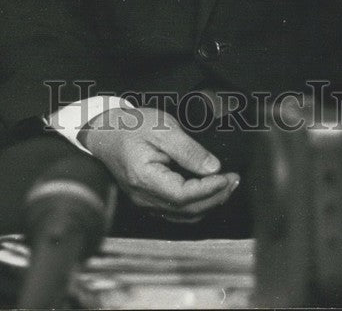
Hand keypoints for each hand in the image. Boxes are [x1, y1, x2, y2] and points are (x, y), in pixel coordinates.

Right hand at [81, 106, 238, 221]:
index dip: (209, 189)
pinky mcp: (149, 199)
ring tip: (227, 184)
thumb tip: (212, 168)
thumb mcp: (162, 128)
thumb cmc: (131, 126)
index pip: (183, 195)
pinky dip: (196, 203)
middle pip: (187, 209)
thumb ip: (188, 149)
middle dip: (215, 197)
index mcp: (145, 178)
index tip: (227, 176)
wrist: (106, 132)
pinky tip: (208, 190)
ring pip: (183, 214)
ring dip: (209, 202)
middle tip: (235, 180)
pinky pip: (176, 210)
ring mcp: (145, 201)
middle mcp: (144, 197)